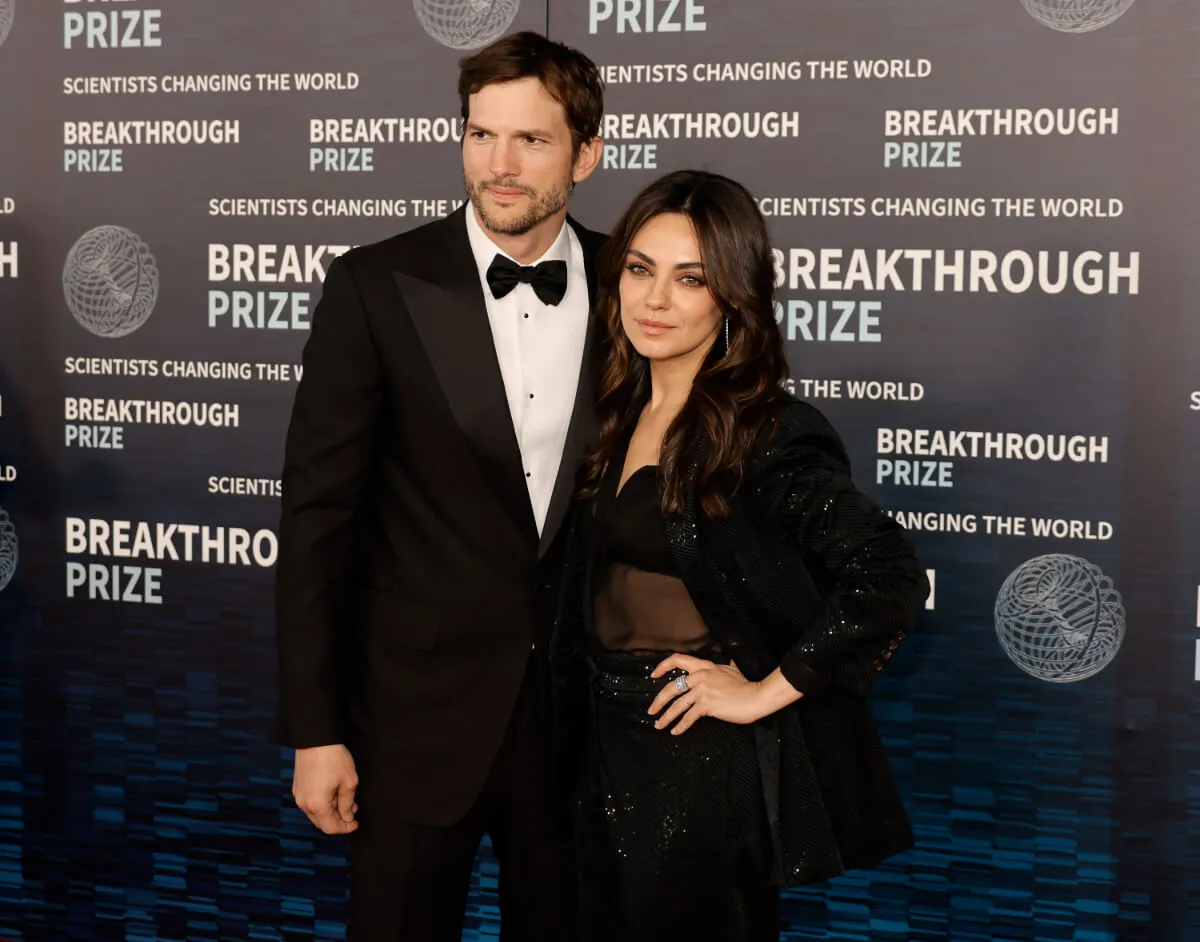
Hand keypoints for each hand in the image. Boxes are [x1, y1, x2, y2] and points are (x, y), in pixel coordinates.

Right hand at [292, 744, 359, 833]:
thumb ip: (348, 804)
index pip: (331, 828)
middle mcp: (304, 804)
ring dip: (330, 812)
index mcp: (317, 805)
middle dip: (338, 821)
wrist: (315, 738)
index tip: (356, 823)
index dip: (345, 828)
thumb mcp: (348, 781)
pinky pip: (310, 803)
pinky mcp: (297, 787)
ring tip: (345, 800)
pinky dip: (322, 804)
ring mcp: (298, 796)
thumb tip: (348, 817)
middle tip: (353, 811)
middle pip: (322, 823)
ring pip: (315, 814)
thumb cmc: (334, 758)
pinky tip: (333, 793)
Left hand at [648, 653, 770, 734]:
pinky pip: (689, 717)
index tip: (654, 675)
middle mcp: (700, 676)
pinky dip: (680, 726)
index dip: (662, 666)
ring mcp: (703, 691)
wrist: (756, 696)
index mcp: (704, 666)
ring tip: (659, 724)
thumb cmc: (746, 685)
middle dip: (659, 700)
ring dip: (666, 717)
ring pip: (677, 705)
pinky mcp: (707, 705)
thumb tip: (729, 662)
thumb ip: (724, 667)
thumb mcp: (732, 669)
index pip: (678, 660)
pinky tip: (675, 731)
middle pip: (672, 687)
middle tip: (652, 709)